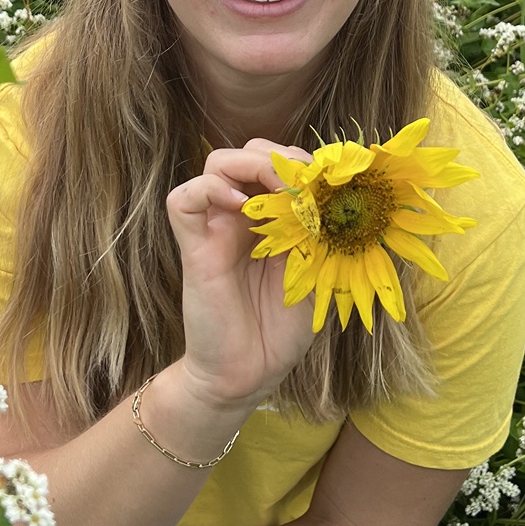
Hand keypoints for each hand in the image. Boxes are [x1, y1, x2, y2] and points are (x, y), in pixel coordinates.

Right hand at [166, 139, 316, 407]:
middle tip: (303, 183)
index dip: (302, 162)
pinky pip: (183, 200)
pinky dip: (209, 189)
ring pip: (217, 163)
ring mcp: (215, 228)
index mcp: (271, 218)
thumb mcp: (316, 271)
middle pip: (248, 152)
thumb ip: (322, 232)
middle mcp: (241, 216)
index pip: (279, 163)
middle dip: (280, 156)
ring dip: (251, 164)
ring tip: (276, 188)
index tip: (328, 180)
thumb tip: (341, 194)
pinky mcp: (194, 247)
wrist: (249, 373)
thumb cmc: (282, 327)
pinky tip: (237, 205)